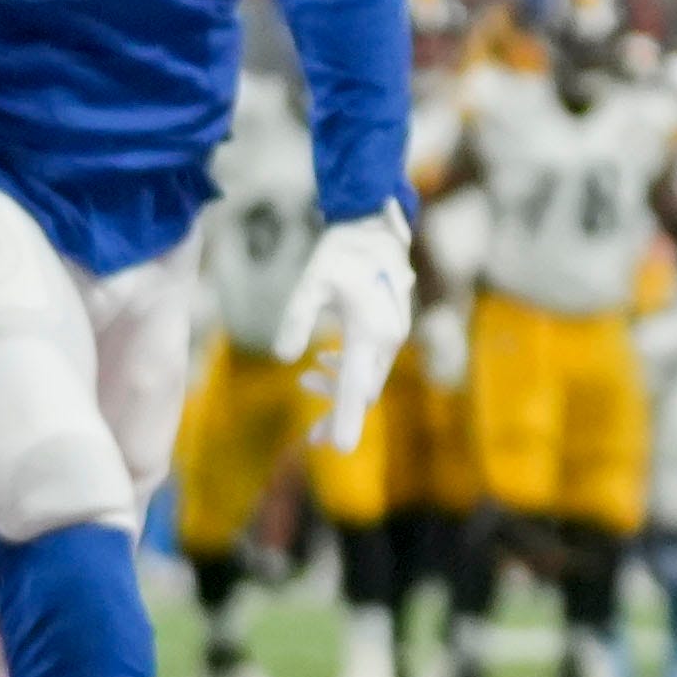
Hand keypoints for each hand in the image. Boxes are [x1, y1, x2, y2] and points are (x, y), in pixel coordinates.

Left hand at [277, 208, 417, 456]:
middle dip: (339, 414)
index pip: (357, 389)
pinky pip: (371, 363)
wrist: (372, 227)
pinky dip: (348, 371)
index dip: (346, 420)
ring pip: (368, 379)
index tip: (337, 449)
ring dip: (340, 389)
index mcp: (370, 332)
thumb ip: (297, 319)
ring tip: (305, 382)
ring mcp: (393, 335)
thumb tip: (284, 358)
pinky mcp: (390, 329)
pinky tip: (322, 360)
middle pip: (365, 393)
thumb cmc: (340, 252)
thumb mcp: (310, 283)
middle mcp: (388, 339)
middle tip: (311, 436)